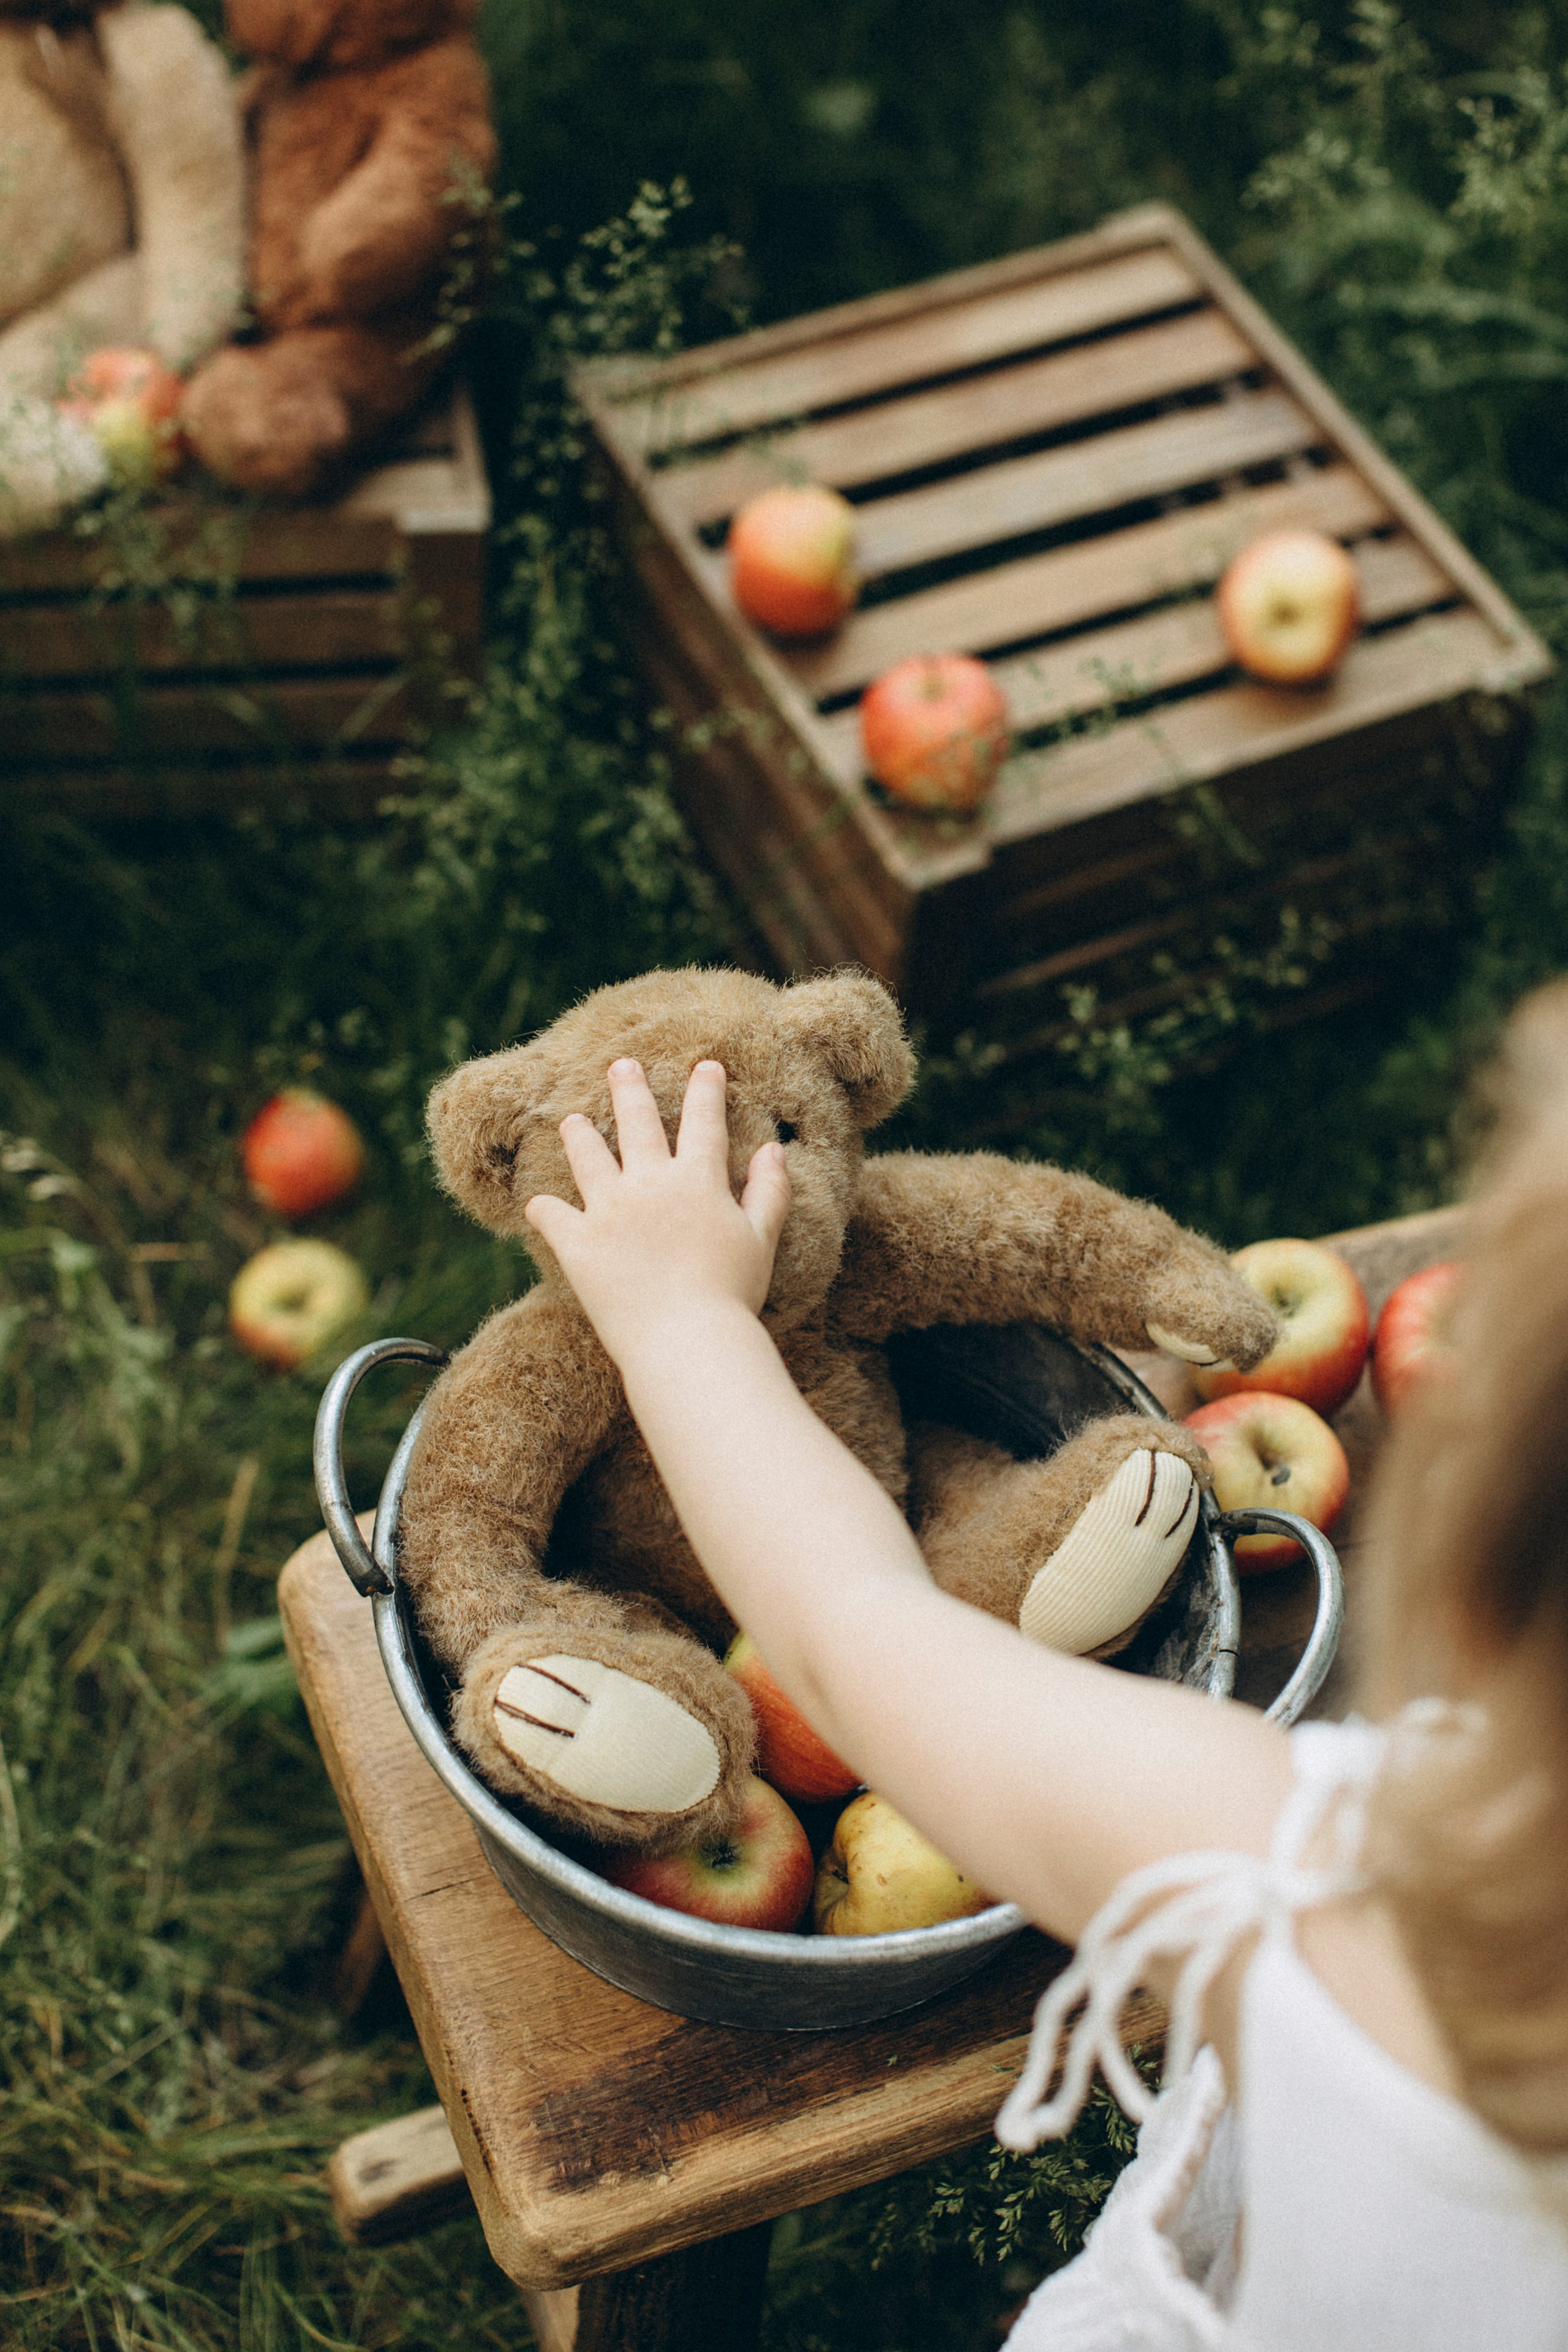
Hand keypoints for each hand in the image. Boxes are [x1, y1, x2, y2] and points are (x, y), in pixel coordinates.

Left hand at [524, 1059, 791, 1368]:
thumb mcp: (762, 1240)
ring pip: (588, 1157)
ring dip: (579, 1135)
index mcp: (697, 1180)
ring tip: (571, 1121)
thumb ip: (768, 1191)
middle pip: (636, 1123)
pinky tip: (537, 1203)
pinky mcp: (578, 1243)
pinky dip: (543, 1208)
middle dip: (628, 1089)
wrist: (686, 1341)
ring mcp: (609, 1210)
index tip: (705, 1066)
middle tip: (619, 1065)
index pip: (703, 1121)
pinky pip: (551, 1215)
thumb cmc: (731, 1295)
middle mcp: (649, 1184)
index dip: (705, 1090)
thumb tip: (774, 1150)